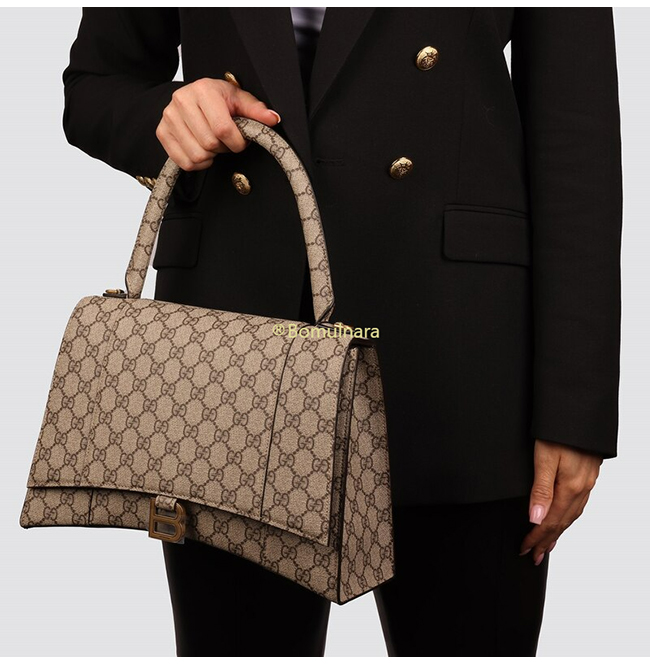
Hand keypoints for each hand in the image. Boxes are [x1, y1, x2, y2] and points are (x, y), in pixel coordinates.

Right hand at [156, 78, 281, 170]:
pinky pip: (184, 162)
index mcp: (203, 90)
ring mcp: (169, 117)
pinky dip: (198, 163)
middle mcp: (182, 100)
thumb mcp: (239, 100)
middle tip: (226, 141)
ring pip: (197, 156)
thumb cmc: (218, 99)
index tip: (240, 141)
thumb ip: (256, 111)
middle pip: (209, 144)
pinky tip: (202, 151)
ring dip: (211, 156)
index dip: (236, 142)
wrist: (191, 97)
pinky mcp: (162, 132)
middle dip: (223, 148)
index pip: (222, 129)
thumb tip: (273, 119)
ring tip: (214, 144)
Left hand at [519, 438, 602, 564]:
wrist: (580, 409)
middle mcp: (582, 487)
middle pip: (562, 522)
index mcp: (570, 487)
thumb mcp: (544, 458)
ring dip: (559, 531)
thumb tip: (534, 519)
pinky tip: (564, 517)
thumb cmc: (559, 430)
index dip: (536, 537)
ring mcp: (588, 481)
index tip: (525, 549)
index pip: (550, 521)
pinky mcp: (589, 473)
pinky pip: (579, 503)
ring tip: (548, 544)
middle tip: (535, 556)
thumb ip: (540, 490)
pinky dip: (569, 516)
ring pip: (573, 514)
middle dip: (547, 541)